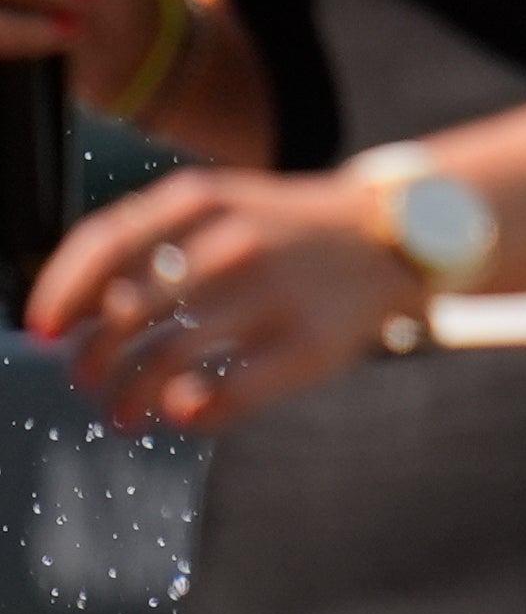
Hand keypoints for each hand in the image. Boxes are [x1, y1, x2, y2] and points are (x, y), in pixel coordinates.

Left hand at [25, 165, 425, 432]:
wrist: (393, 235)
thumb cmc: (287, 230)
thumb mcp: (225, 203)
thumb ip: (151, 239)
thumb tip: (70, 310)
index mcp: (207, 200)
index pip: (106, 243)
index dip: (60, 293)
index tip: (42, 330)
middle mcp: (236, 240)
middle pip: (126, 313)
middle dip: (93, 358)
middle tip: (89, 380)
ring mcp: (274, 293)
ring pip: (164, 359)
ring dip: (127, 397)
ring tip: (122, 413)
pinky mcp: (307, 344)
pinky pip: (222, 394)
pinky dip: (188, 412)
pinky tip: (182, 412)